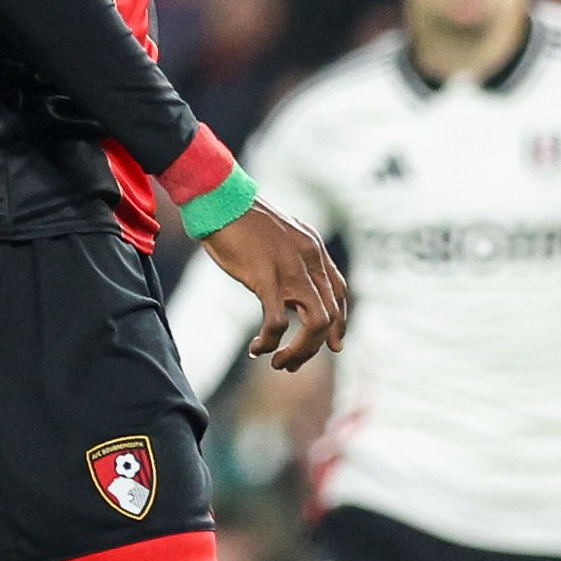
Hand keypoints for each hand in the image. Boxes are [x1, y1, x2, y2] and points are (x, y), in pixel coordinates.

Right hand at [202, 201, 345, 371]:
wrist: (219, 198)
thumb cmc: (242, 219)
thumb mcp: (279, 236)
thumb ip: (291, 260)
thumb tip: (289, 290)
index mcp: (314, 251)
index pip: (340, 293)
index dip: (340, 324)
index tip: (333, 346)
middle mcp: (310, 261)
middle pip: (331, 316)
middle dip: (315, 347)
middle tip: (292, 362)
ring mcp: (290, 270)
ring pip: (316, 323)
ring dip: (301, 351)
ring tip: (279, 363)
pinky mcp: (265, 277)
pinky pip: (277, 322)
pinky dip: (269, 342)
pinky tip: (256, 348)